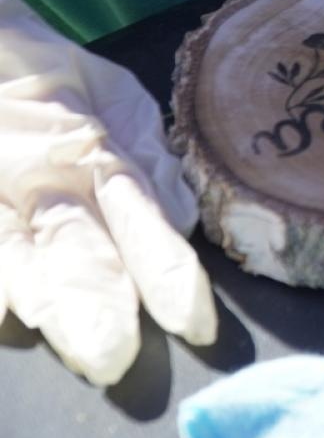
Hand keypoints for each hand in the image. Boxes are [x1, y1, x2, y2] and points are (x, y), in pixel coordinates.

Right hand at [0, 0, 215, 385]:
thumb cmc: (58, 82)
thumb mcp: (115, 101)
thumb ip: (147, 162)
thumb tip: (182, 222)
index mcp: (97, 158)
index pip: (141, 221)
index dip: (166, 273)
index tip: (192, 321)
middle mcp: (45, 182)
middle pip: (75, 249)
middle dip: (96, 304)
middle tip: (113, 355)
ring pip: (18, 255)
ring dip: (46, 300)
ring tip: (65, 340)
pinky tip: (3, 314)